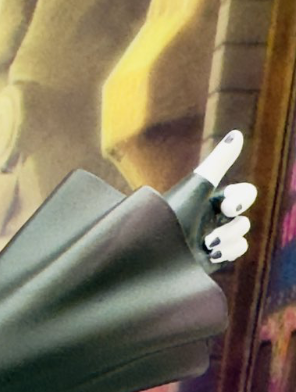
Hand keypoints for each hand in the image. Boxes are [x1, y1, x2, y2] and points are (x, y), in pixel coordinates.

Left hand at [164, 131, 257, 270]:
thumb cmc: (171, 214)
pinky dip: (229, 252)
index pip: (243, 194)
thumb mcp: (197, 187)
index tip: (226, 205)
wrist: (148, 250)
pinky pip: (237, 251)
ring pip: (241, 236)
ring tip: (206, 244)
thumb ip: (218, 162)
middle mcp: (210, 220)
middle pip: (243, 218)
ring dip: (228, 238)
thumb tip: (237, 133)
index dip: (242, 198)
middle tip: (214, 233)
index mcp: (208, 200)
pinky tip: (211, 255)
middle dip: (234, 224)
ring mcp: (211, 240)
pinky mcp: (209, 258)